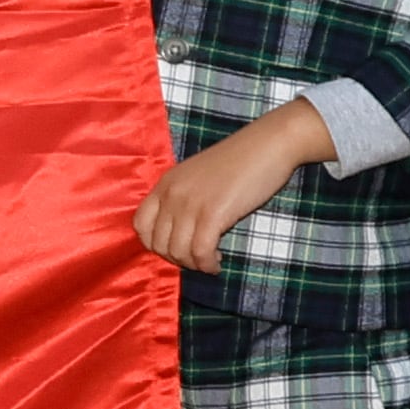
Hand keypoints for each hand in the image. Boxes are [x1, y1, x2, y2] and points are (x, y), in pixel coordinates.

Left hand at [135, 99, 329, 272]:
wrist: (269, 143)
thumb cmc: (240, 161)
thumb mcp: (197, 176)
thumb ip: (183, 197)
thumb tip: (179, 231)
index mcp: (165, 183)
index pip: (140, 224)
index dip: (154, 244)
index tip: (175, 248)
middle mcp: (172, 194)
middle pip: (158, 243)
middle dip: (176, 258)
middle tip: (196, 259)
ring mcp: (190, 204)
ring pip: (177, 251)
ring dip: (193, 264)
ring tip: (208, 262)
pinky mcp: (212, 214)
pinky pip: (200, 252)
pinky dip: (207, 264)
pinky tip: (217, 262)